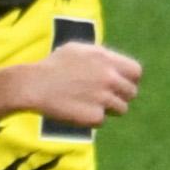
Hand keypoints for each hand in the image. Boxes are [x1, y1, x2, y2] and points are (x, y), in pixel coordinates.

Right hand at [19, 41, 141, 131]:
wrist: (33, 85)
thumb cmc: (51, 65)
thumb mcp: (78, 49)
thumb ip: (100, 55)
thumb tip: (111, 61)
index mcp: (107, 60)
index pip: (136, 72)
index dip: (130, 79)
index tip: (120, 84)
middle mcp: (109, 78)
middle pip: (131, 93)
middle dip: (120, 96)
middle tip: (104, 99)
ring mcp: (103, 98)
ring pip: (121, 109)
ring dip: (108, 109)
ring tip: (90, 106)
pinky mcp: (94, 117)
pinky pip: (102, 121)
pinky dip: (92, 119)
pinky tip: (78, 112)